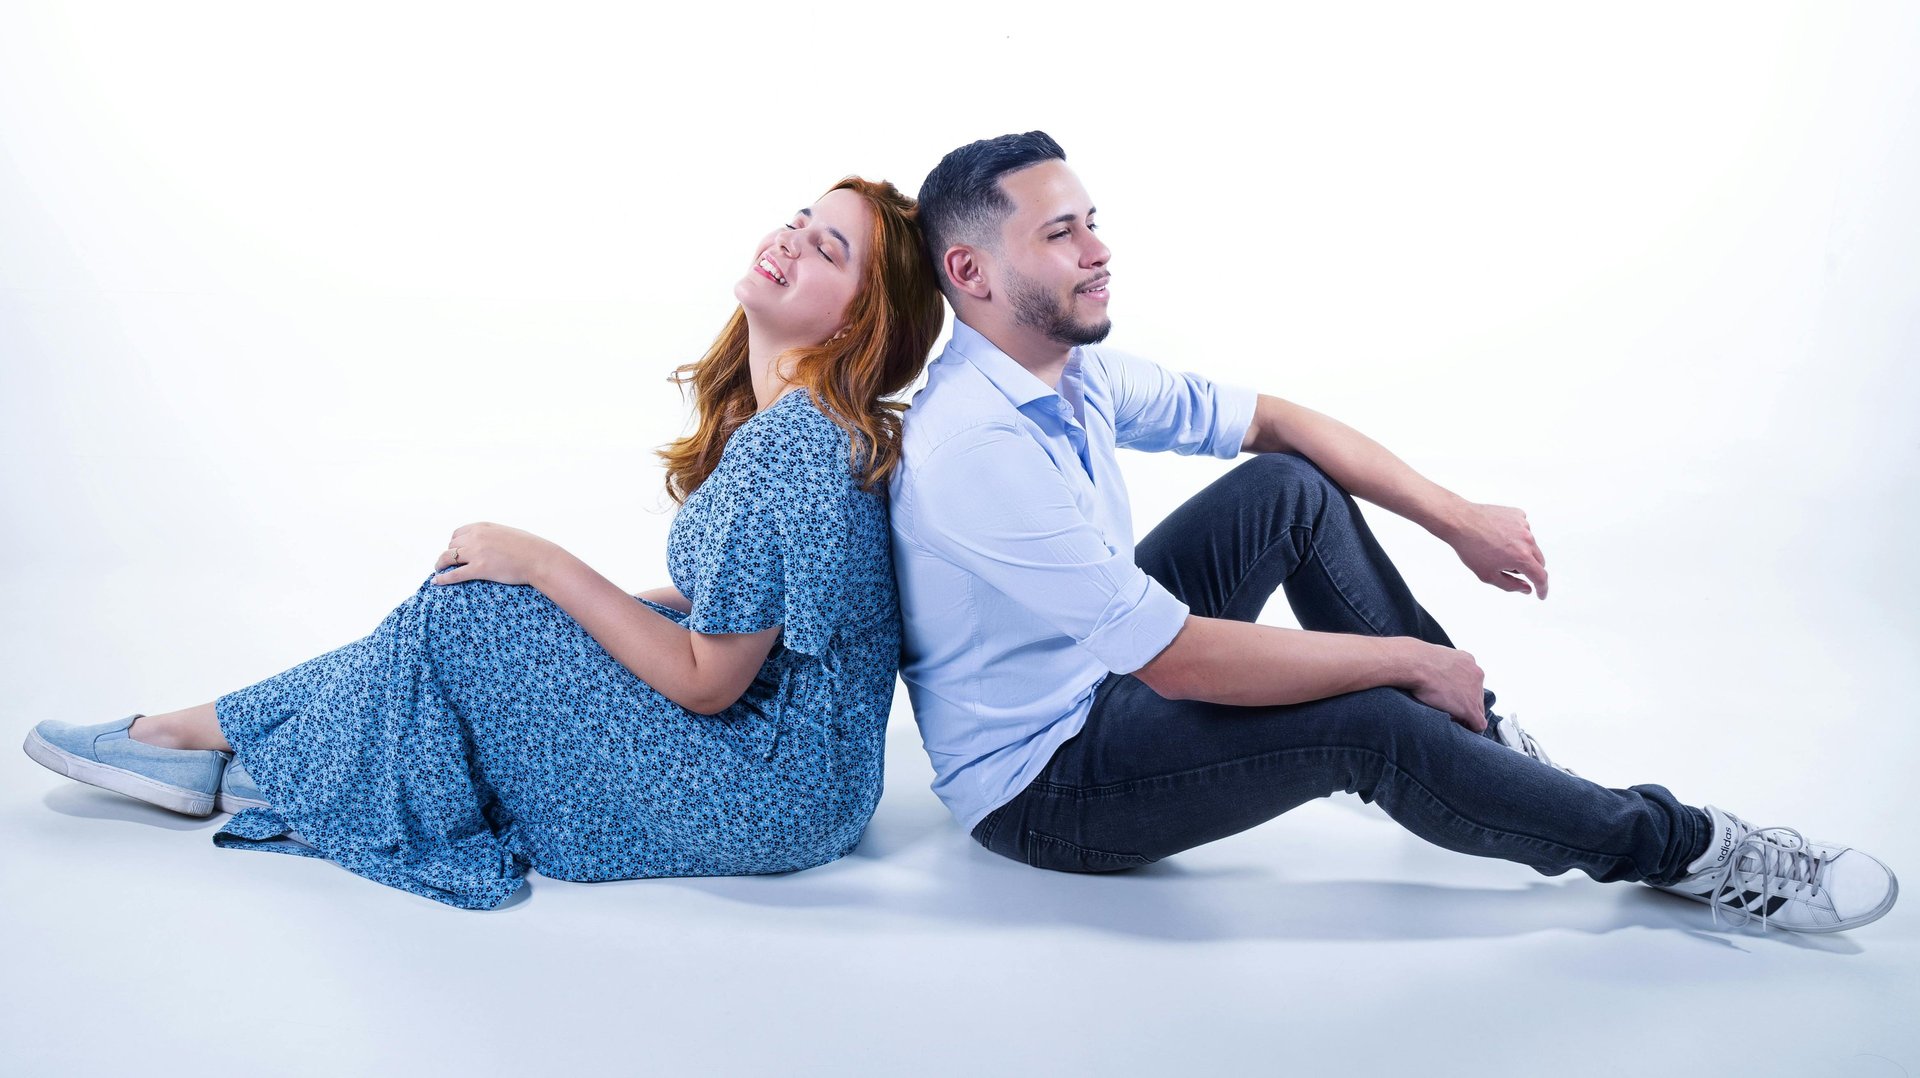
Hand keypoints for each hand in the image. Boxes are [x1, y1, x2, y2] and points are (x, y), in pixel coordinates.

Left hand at [430, 522, 563, 587]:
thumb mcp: (507, 533)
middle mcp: (476, 537)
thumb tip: (490, 544)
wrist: (539, 558)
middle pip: (451, 546)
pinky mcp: (479, 569)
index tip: (455, 551)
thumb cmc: (530, 548)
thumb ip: (493, 536)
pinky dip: (442, 578)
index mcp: (483, 526)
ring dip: (440, 564)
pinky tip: (436, 581)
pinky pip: (454, 574)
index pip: (457, 533)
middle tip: (448, 563)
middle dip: (449, 554)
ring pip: (448, 558)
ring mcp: (476, 553)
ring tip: (438, 570)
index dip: (454, 544)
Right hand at [1400, 640, 1487, 731]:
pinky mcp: (1470, 708)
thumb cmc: (1416, 660)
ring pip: (1478, 709)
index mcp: (1468, 660)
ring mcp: (1475, 692)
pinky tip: (1458, 727)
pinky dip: (1470, 727)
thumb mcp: (1432, 656)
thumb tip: (1433, 672)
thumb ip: (1440, 665)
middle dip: (1464, 703)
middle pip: (1476, 695)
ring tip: (1448, 716)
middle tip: (1447, 708)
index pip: (1471, 681)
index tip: (1449, 697)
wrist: (1415, 664)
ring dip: (1465, 714)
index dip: (1460, 692)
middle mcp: (1476, 674)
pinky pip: (1478, 724)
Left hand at [1447, 501, 1547, 598]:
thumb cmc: (1470, 548)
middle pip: (1538, 560)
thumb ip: (1510, 585)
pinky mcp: (1517, 514)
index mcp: (1521, 556)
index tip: (1540, 594)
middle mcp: (1527, 539)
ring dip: (1520, 550)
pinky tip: (1498, 534)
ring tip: (1496, 548)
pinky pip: (1522, 529)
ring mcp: (1523, 524)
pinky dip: (1515, 534)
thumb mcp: (1488, 575)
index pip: (1540, 576)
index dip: (1542, 588)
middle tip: (1505, 567)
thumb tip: (1527, 588)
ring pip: (1530, 544)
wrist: (1459, 522)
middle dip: (1527, 568)